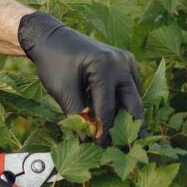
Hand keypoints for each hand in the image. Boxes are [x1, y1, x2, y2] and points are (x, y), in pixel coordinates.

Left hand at [18, 11, 144, 146]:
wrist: (52, 38)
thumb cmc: (54, 63)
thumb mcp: (62, 91)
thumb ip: (77, 116)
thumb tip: (88, 141)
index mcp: (104, 67)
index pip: (108, 108)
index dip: (105, 131)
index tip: (101, 148)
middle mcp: (121, 62)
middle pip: (132, 103)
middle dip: (131, 127)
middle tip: (129, 148)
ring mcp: (126, 61)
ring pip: (135, 96)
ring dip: (130, 116)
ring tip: (126, 138)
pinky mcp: (126, 63)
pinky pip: (131, 88)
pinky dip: (126, 103)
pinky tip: (122, 120)